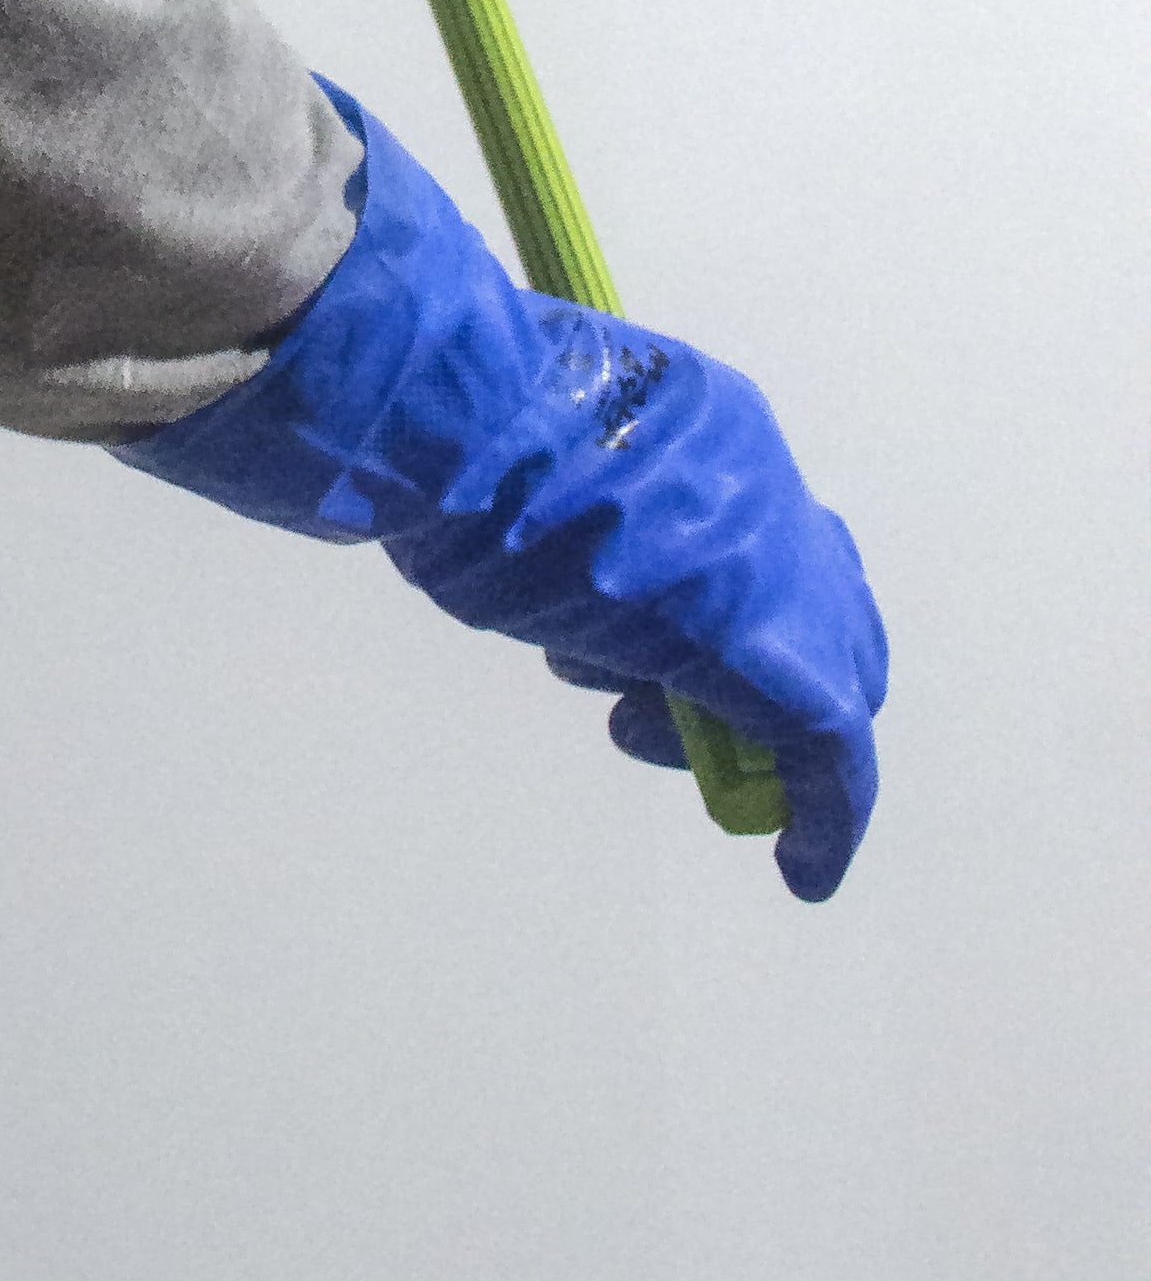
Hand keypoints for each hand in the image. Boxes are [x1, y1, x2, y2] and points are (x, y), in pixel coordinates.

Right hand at [119, 95, 886, 899]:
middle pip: (821, 612)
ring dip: (724, 720)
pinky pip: (829, 753)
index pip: (771, 537)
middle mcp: (762, 488)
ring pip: (810, 678)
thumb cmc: (456, 421)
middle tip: (657, 712)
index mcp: (716, 424)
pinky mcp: (762, 651)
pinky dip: (827, 816)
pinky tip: (805, 868)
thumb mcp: (534, 450)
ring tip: (617, 715)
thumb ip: (582, 499)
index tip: (688, 662)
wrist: (450, 412)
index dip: (748, 607)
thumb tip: (574, 561)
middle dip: (759, 678)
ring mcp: (768, 563)